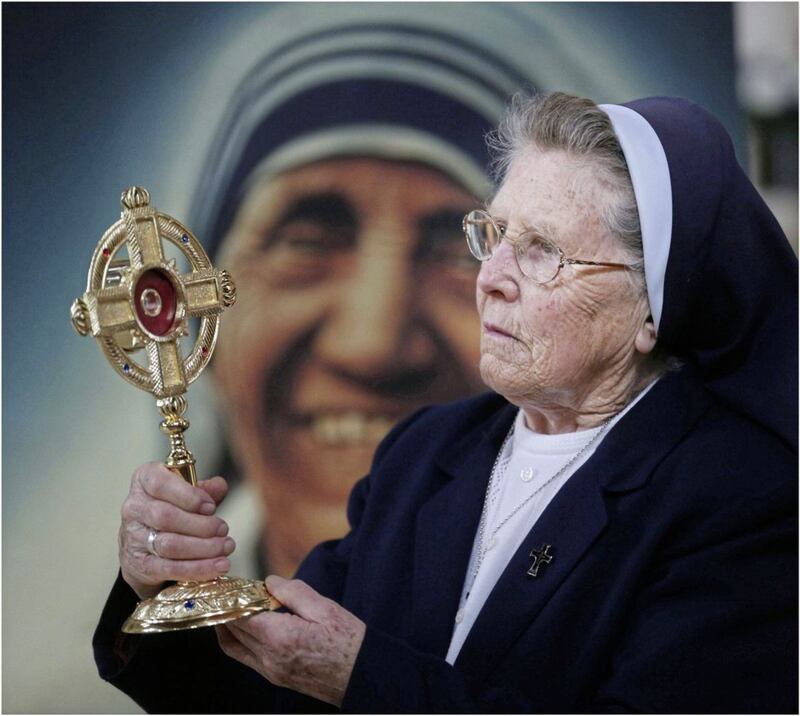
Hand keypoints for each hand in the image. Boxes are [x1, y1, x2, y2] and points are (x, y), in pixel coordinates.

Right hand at [118, 462, 234, 598]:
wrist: (144, 542)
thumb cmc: (171, 508)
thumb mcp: (185, 492)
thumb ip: (203, 488)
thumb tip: (219, 486)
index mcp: (144, 481)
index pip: (159, 484)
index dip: (189, 495)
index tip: (211, 506)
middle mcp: (134, 508)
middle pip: (166, 517)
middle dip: (201, 525)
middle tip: (223, 529)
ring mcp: (134, 538)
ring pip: (169, 545)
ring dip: (203, 548)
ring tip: (226, 547)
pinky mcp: (140, 565)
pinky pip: (170, 568)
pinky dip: (198, 569)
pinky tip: (218, 566)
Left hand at [216, 576, 365, 706]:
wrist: (361, 675)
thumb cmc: (348, 641)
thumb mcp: (324, 608)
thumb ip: (293, 592)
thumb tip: (269, 582)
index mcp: (280, 638)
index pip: (240, 615)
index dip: (232, 597)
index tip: (231, 582)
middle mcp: (269, 658)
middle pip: (232, 631)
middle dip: (226, 608)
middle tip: (229, 589)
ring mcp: (270, 671)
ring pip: (234, 647)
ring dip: (228, 625)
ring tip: (232, 605)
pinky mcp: (275, 676)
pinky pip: (245, 656)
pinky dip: (239, 638)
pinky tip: (247, 624)